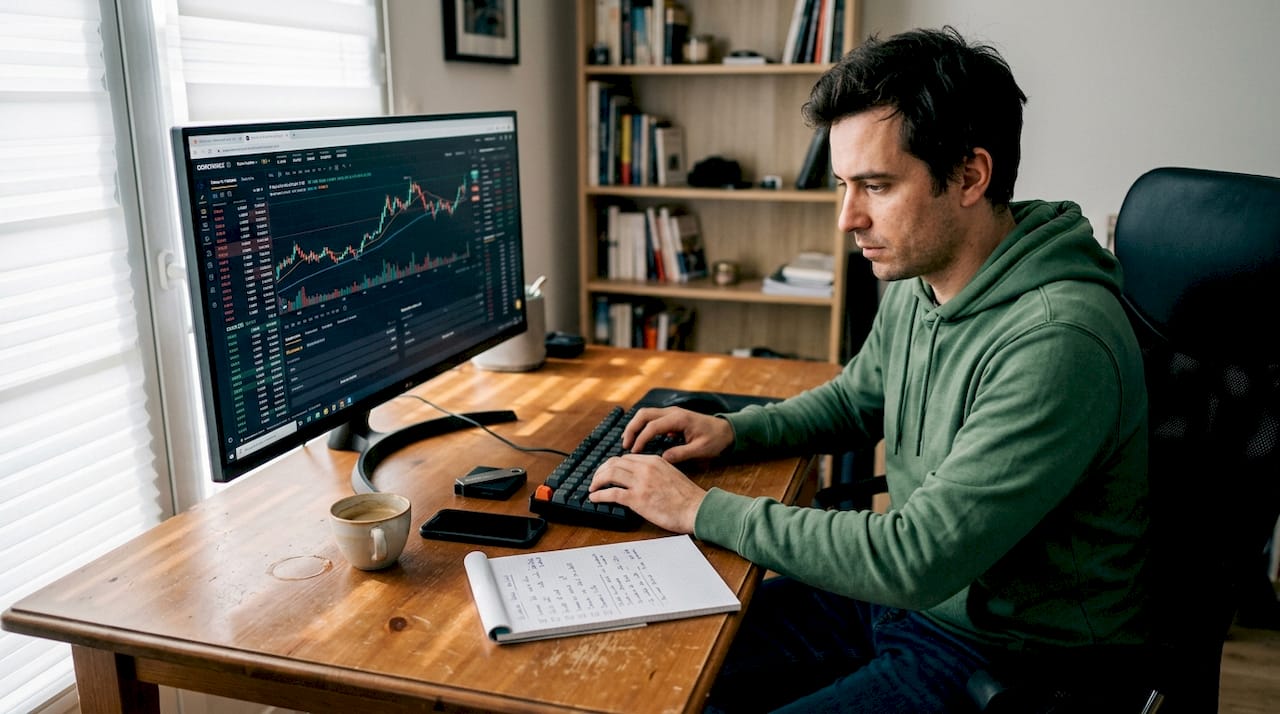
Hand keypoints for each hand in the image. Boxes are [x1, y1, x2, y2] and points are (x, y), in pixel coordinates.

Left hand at [588, 454, 705, 532]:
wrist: (696, 509)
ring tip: (592, 488)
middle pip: (614, 463)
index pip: (626, 457)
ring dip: (597, 481)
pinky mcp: (638, 499)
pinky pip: (611, 493)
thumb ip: (655, 473)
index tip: (607, 472)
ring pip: (610, 474)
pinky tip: (594, 498)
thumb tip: (642, 479)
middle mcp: (645, 468)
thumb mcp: (671, 475)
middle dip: (601, 470)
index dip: (612, 465)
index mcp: (654, 460)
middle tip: (596, 479)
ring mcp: (641, 482)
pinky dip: (599, 495)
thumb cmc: (688, 497)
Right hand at [622, 407, 734, 463]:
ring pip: (646, 414)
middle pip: (644, 414)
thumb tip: (662, 459)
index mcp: (679, 418)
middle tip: (625, 445)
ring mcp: (671, 412)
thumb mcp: (701, 449)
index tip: (634, 452)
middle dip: (631, 428)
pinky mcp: (671, 417)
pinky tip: (639, 439)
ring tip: (627, 442)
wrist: (726, 430)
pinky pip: (651, 418)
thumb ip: (682, 453)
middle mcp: (673, 412)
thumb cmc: (715, 439)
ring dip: (634, 426)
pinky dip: (641, 426)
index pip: (652, 426)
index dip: (641, 439)